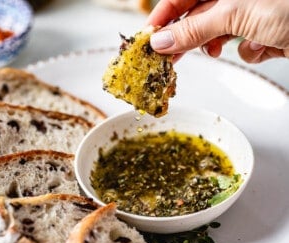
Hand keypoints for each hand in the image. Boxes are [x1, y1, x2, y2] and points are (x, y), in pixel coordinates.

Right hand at [147, 0, 288, 62]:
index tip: (148, 40)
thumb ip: (194, 28)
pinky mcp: (265, 32)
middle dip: (186, 38)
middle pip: (197, 17)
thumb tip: (161, 41)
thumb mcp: (236, 13)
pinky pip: (246, 45)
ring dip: (219, 46)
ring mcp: (251, 13)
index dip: (162, 19)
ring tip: (218, 51)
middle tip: (168, 58)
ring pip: (219, 35)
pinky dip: (252, 51)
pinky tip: (265, 47)